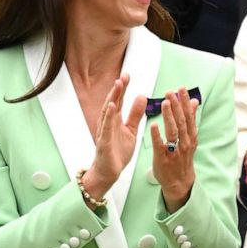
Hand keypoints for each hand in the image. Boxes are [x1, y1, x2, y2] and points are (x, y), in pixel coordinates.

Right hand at [83, 74, 146, 201]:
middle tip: (124, 75)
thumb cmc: (118, 151)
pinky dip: (108, 116)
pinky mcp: (104, 141)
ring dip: (113, 97)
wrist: (109, 172)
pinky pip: (106, 127)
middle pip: (113, 102)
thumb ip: (135, 115)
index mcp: (115, 120)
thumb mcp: (131, 130)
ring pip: (108, 111)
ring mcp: (105, 131)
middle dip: (118, 89)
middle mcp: (108, 123)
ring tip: (118, 85)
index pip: (119, 100)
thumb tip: (142, 97)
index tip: (128, 75)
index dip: (123, 88)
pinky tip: (111, 106)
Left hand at [151, 87, 197, 212]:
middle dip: (176, 106)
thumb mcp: (190, 138)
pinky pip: (160, 146)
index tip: (181, 89)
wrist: (179, 182)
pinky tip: (153, 125)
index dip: (185, 102)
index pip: (188, 116)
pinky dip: (157, 135)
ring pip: (173, 132)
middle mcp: (184, 143)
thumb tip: (194, 101)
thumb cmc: (182, 157)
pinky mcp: (163, 159)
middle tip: (170, 92)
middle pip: (181, 122)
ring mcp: (174, 151)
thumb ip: (190, 119)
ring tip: (165, 103)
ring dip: (169, 117)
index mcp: (190, 136)